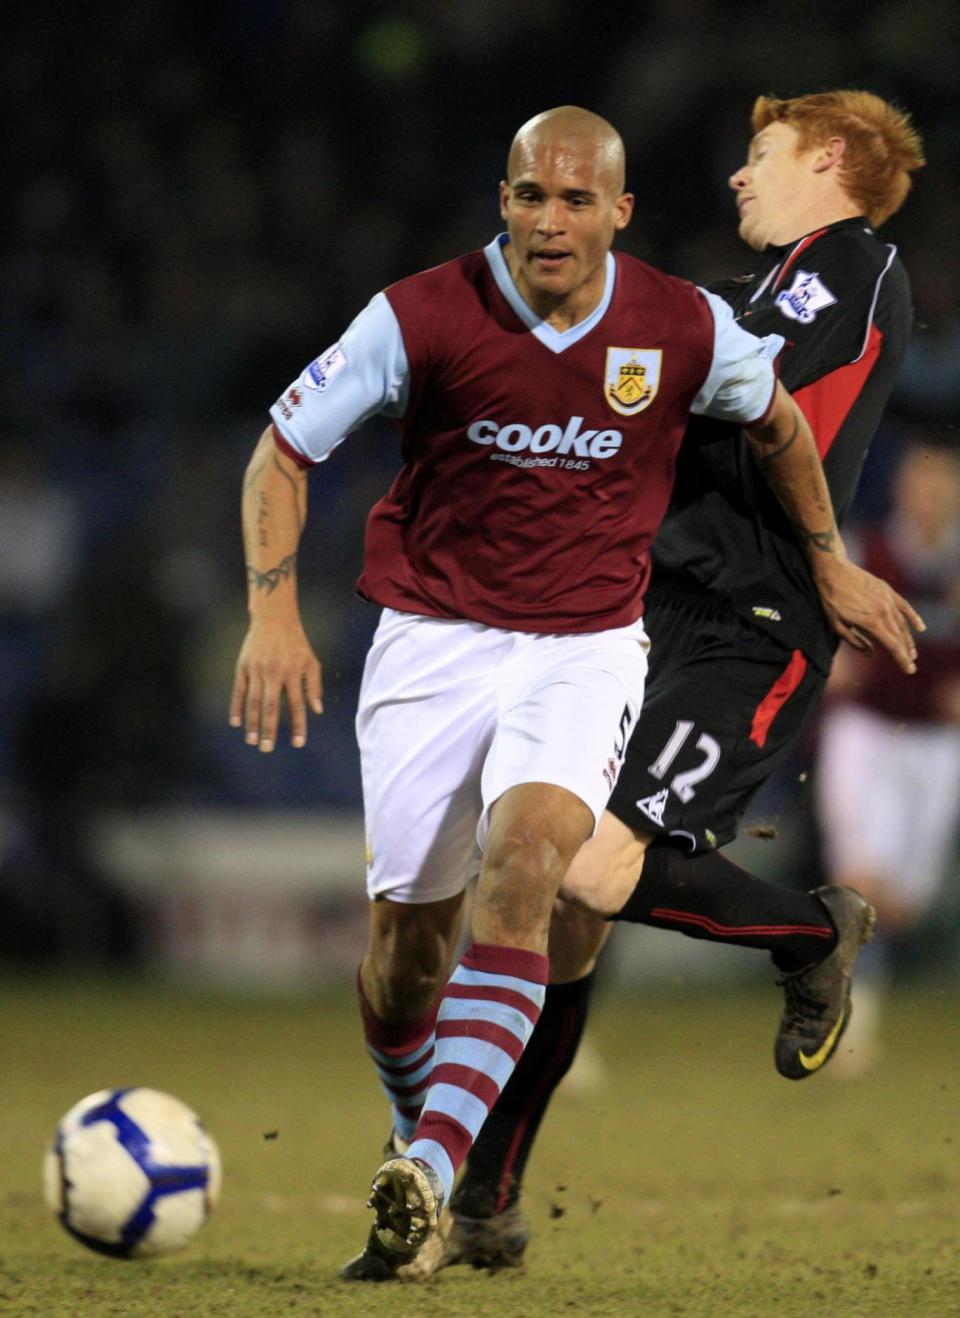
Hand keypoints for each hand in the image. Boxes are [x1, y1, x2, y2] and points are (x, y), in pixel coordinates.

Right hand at [229, 617, 323, 751]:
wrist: (274, 618)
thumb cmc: (296, 643)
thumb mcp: (311, 662)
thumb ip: (314, 686)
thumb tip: (317, 711)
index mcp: (293, 673)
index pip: (296, 705)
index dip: (297, 725)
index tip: (297, 743)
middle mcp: (274, 673)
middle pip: (271, 707)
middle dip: (269, 729)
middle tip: (267, 749)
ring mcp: (256, 670)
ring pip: (253, 701)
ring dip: (252, 723)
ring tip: (253, 741)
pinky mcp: (243, 666)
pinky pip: (238, 690)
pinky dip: (236, 707)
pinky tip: (236, 723)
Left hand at [811, 557, 924, 673]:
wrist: (833, 570)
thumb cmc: (831, 600)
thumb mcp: (837, 625)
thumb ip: (856, 642)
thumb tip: (872, 654)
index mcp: (871, 623)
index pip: (892, 646)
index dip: (901, 659)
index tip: (909, 670)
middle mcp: (884, 612)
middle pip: (899, 637)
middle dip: (906, 653)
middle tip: (911, 665)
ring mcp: (888, 600)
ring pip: (903, 624)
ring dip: (909, 640)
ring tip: (912, 653)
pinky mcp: (887, 591)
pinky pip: (904, 606)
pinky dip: (913, 617)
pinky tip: (920, 628)